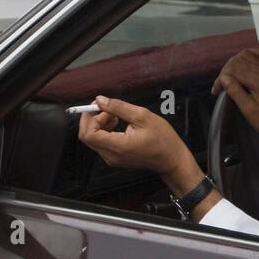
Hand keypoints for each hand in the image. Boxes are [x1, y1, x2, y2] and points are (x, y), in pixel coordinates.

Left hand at [77, 95, 196, 187]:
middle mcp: (111, 156)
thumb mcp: (142, 116)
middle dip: (93, 118)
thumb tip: (101, 100)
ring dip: (99, 123)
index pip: (88, 134)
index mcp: (118, 146)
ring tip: (115, 115)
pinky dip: (104, 129)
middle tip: (106, 107)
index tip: (100, 106)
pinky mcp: (114, 157)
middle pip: (87, 136)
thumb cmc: (162, 140)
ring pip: (93, 138)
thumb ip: (118, 107)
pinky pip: (101, 142)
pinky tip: (117, 122)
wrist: (171, 159)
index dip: (90, 117)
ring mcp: (112, 158)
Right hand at [212, 48, 258, 171]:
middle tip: (220, 87)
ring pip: (245, 55)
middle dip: (225, 72)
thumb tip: (223, 77)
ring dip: (234, 63)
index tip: (216, 91)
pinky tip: (243, 61)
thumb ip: (235, 91)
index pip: (233, 70)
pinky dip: (249, 54)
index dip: (221, 79)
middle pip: (237, 61)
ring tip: (228, 77)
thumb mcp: (249, 110)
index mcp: (258, 79)